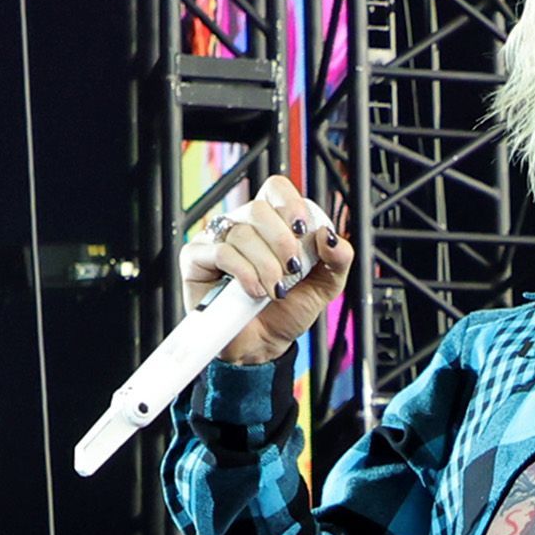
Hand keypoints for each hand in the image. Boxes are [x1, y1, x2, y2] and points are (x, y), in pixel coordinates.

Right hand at [181, 173, 352, 366]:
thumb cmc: (288, 311)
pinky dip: (243, 271)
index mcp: (271, 223)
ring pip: (241, 233)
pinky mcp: (195, 260)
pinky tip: (253, 291)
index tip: (302, 230)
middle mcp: (242, 226)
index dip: (289, 203)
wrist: (264, 345)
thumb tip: (328, 234)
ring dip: (265, 265)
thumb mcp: (326, 285)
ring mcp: (216, 241)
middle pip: (258, 209)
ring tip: (274, 291)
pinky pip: (220, 252)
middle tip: (291, 270)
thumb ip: (338, 258)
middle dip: (281, 240)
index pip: (275, 189)